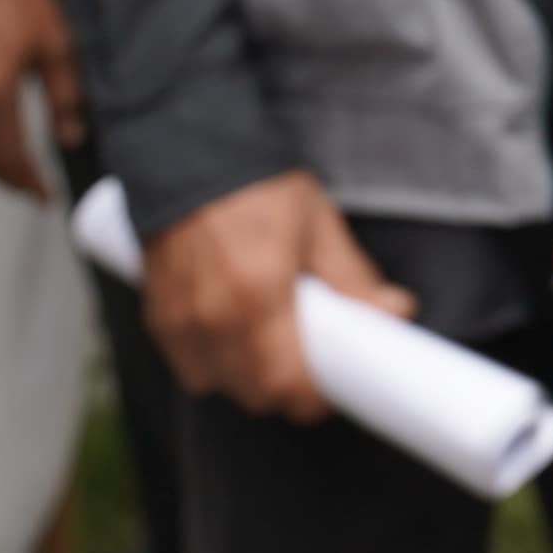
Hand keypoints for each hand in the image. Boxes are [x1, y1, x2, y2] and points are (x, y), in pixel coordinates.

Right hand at [144, 173, 409, 418]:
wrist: (189, 154)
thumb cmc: (256, 186)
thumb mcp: (318, 226)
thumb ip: (353, 279)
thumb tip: (393, 312)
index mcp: (259, 298)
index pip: (287, 385)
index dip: (314, 399)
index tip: (332, 390)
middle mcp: (214, 319)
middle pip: (254, 394)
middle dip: (287, 389)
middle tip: (309, 363)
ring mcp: (181, 321)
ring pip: (219, 384)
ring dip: (248, 378)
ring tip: (270, 346)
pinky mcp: (159, 316)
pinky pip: (189, 364)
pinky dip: (213, 362)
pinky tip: (233, 333)